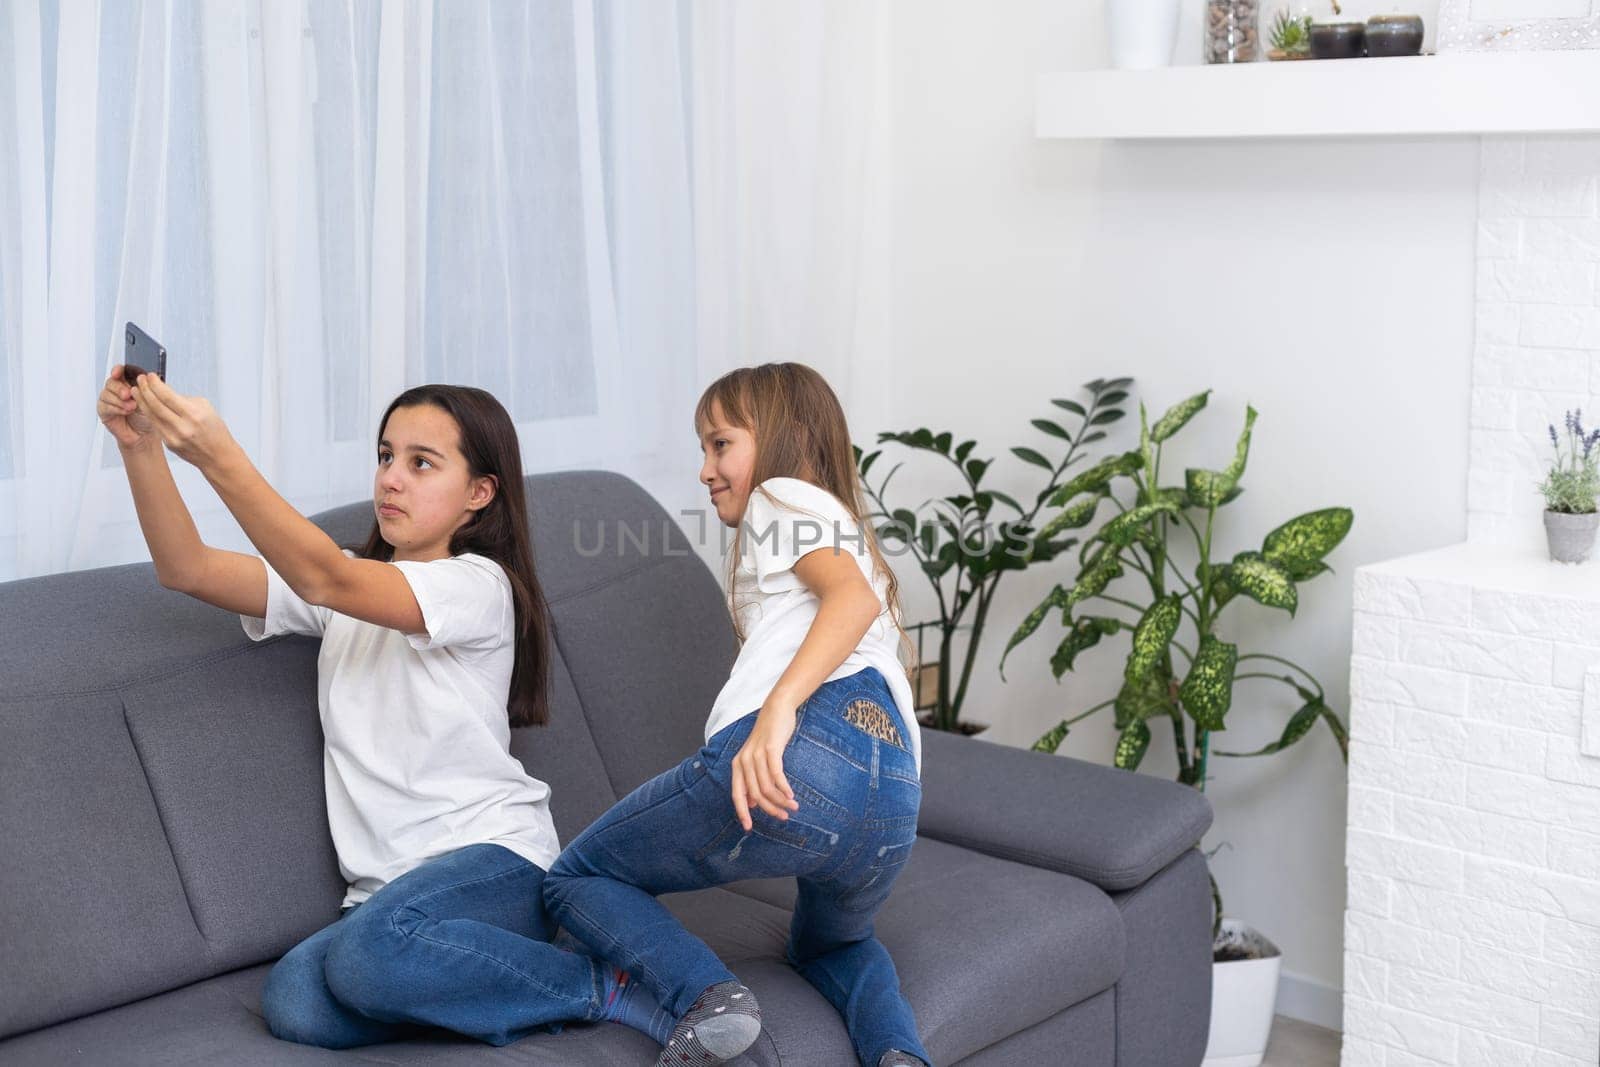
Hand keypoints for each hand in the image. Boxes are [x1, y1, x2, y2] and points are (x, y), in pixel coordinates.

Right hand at [97, 367, 156, 449]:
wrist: (144, 435)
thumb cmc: (148, 418)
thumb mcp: (152, 400)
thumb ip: (148, 388)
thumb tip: (146, 377)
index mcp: (129, 383)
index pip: (120, 372)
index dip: (117, 370)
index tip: (118, 372)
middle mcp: (118, 390)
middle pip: (111, 382)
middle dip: (119, 388)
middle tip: (128, 395)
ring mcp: (109, 400)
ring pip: (106, 393)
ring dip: (119, 400)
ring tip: (131, 407)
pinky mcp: (104, 411)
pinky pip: (104, 406)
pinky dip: (115, 408)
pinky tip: (124, 412)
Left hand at [133, 373, 236, 471]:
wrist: (218, 455)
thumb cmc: (214, 430)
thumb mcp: (206, 408)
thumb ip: (184, 399)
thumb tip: (164, 391)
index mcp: (194, 414)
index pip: (167, 395)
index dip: (155, 384)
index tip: (150, 376)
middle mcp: (182, 427)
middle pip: (155, 404)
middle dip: (145, 389)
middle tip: (140, 380)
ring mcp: (174, 437)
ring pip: (151, 415)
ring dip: (142, 401)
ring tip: (136, 390)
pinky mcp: (169, 444)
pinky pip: (155, 425)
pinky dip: (149, 413)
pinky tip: (145, 405)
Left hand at [730, 700, 800, 830]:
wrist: (776, 710)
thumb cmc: (768, 737)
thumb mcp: (756, 759)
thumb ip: (752, 779)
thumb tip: (753, 804)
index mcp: (737, 765)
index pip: (737, 795)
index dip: (742, 812)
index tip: (749, 828)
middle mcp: (743, 761)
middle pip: (756, 795)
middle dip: (771, 809)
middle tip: (784, 817)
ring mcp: (756, 755)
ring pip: (767, 787)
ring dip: (781, 800)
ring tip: (793, 807)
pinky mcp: (770, 750)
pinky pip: (776, 775)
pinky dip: (784, 788)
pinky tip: (792, 795)